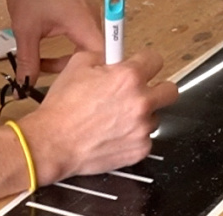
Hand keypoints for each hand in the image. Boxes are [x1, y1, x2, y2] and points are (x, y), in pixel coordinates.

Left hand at [5, 0, 102, 83]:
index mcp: (82, 22)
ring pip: (85, 47)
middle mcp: (89, 18)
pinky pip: (79, 37)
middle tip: (48, 75)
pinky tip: (48, 53)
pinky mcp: (77, 13)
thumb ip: (28, 61)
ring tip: (43, 64)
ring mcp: (85, 15)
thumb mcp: (25, 30)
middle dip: (71, 69)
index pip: (100, 56)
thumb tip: (25, 85)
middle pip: (92, 54)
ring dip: (66, 60)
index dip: (91, 75)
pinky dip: (66, 49)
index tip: (73, 86)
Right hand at [17, 50, 178, 184]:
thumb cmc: (61, 110)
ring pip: (156, 118)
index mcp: (129, 77)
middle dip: (156, 89)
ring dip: (142, 117)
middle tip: (140, 93)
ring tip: (117, 120)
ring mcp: (142, 129)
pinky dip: (133, 138)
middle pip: (170, 91)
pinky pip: (145, 140)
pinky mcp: (139, 150)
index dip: (145, 63)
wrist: (52, 143)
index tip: (141, 68)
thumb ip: (103, 57)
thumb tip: (112, 58)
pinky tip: (114, 135)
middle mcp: (140, 102)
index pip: (156, 60)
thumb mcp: (77, 66)